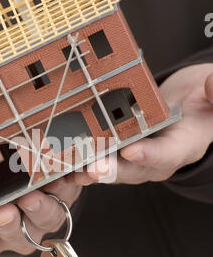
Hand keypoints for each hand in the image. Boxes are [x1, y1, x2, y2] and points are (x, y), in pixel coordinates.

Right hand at [0, 150, 83, 256]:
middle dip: (12, 223)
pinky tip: (78, 172)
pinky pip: (73, 191)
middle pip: (18, 234)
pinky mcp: (62, 192)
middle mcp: (16, 229)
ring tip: (37, 192)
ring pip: (47, 218)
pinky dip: (77, 182)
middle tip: (6, 209)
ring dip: (43, 207)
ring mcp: (41, 212)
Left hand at [68, 63, 212, 184]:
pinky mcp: (118, 153)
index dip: (149, 154)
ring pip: (111, 168)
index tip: (132, 150)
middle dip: (110, 169)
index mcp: (182, 146)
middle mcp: (156, 160)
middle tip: (91, 169)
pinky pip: (99, 160)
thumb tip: (212, 85)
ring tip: (67, 171)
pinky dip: (79, 162)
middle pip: (132, 169)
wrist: (189, 109)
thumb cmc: (202, 104)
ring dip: (88, 170)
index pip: (167, 154)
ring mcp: (135, 159)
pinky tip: (59, 164)